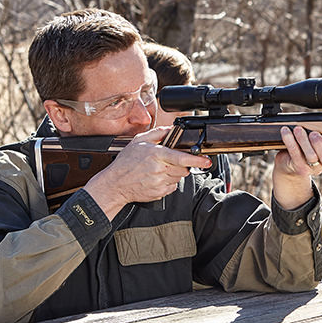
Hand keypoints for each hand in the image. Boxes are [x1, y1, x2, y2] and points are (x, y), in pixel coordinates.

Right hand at [83, 127, 212, 219]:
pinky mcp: (159, 193)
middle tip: (169, 162)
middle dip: (181, 165)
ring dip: (174, 173)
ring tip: (159, 170)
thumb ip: (157, 133)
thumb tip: (171, 129)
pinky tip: (156, 178)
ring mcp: (159, 182)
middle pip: (184, 169)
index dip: (197, 160)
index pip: (182, 158)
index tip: (206, 161)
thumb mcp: (139, 141)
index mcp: (156, 155)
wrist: (115, 184)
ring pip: (179, 178)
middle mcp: (159, 169)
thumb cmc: (125, 162)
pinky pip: (172, 187)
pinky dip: (168, 182)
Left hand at [272, 126, 321, 209]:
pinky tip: (286, 132)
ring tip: (298, 129)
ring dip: (303, 141)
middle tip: (314, 134)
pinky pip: (295, 155)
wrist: (290, 163)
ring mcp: (313, 169)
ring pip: (311, 158)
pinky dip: (290, 141)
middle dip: (321, 146)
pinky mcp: (299, 169)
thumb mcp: (319, 140)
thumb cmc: (307, 146)